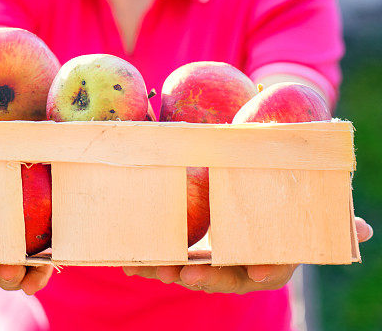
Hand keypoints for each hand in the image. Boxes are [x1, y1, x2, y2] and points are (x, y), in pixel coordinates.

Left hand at [123, 217, 373, 294]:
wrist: (250, 206)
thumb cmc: (279, 207)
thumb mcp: (301, 209)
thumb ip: (327, 218)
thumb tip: (365, 230)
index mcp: (265, 258)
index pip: (261, 271)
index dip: (247, 271)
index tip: (234, 271)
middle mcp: (236, 266)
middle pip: (216, 276)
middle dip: (196, 276)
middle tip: (179, 271)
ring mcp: (209, 262)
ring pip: (186, 271)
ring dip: (163, 269)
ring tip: (143, 264)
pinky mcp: (185, 254)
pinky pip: (165, 260)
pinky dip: (146, 260)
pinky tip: (125, 258)